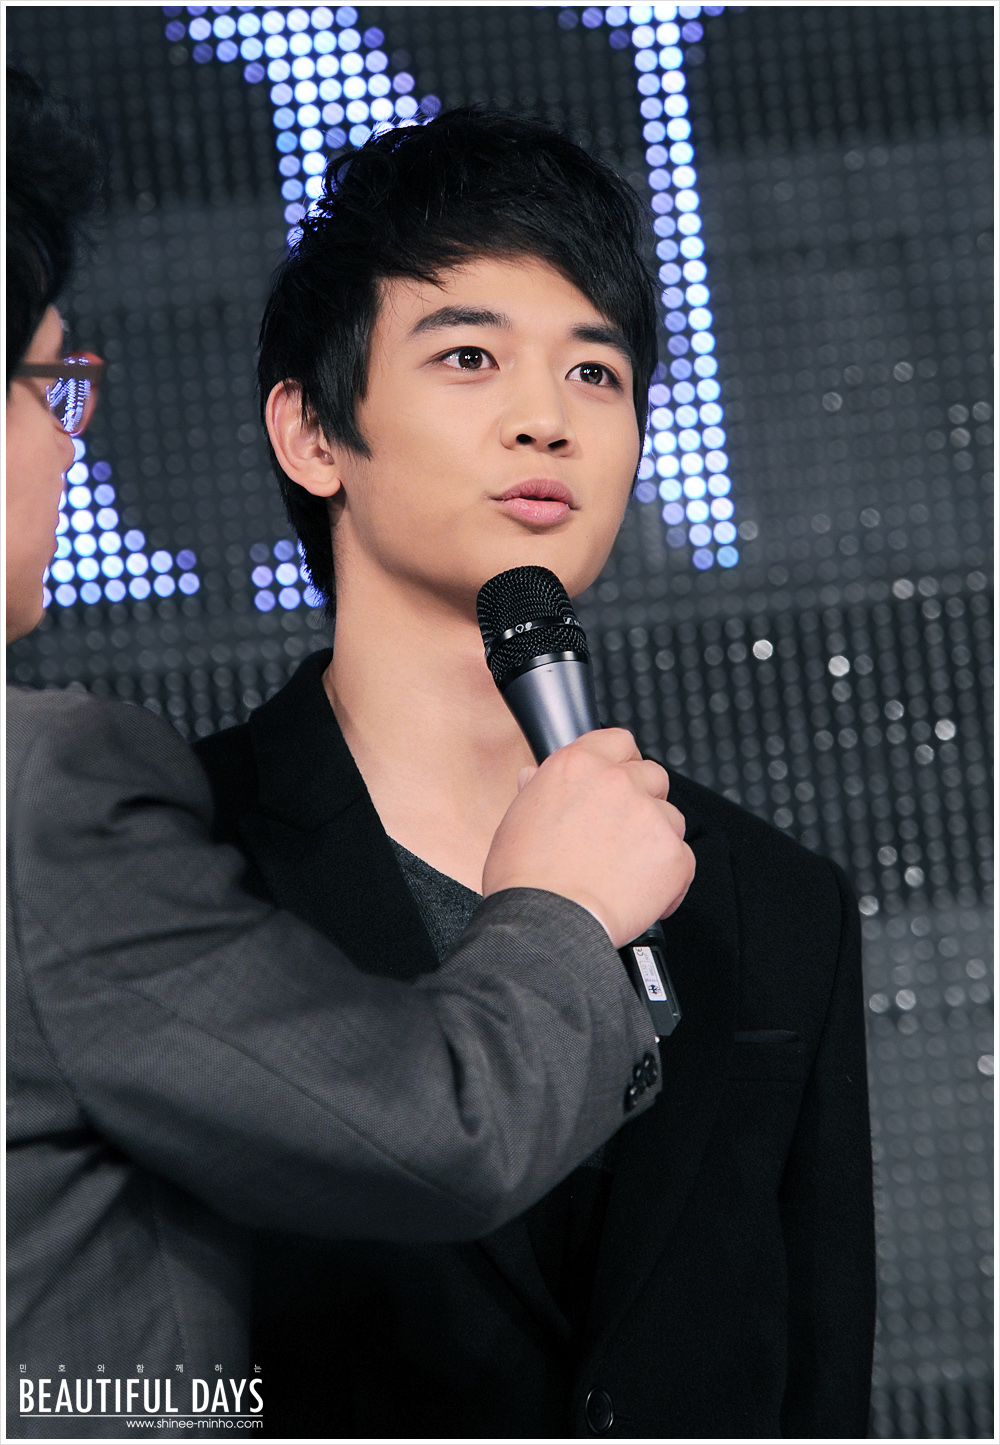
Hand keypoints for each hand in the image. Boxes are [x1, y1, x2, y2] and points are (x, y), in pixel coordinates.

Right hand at [482, 729, 694, 948]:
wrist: (546, 923)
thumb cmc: (524, 879)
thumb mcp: (515, 820)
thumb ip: (536, 791)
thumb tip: (533, 778)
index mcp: (578, 766)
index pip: (618, 741)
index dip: (620, 762)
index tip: (618, 780)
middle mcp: (618, 783)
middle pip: (652, 775)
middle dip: (642, 800)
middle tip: (621, 832)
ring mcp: (650, 817)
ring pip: (670, 817)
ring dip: (655, 838)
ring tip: (626, 870)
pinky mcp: (673, 855)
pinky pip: (683, 859)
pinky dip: (668, 878)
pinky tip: (641, 894)